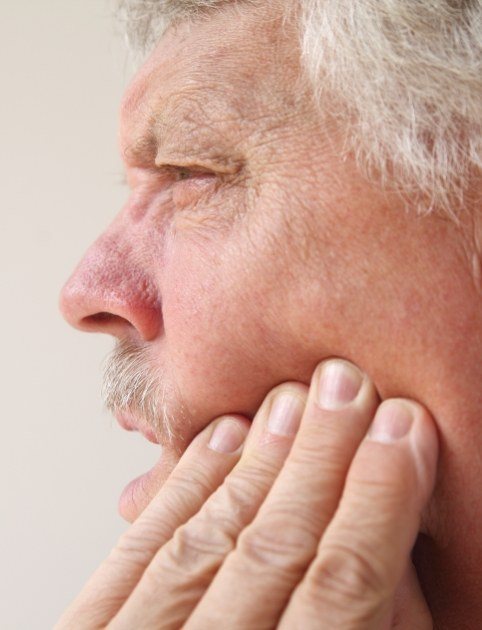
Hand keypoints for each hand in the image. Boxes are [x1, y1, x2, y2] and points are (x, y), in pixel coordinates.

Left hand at [56, 359, 437, 628]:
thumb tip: (398, 565)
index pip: (339, 594)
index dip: (377, 504)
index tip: (404, 430)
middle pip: (270, 550)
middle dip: (318, 459)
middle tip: (348, 384)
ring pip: (204, 540)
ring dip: (254, 463)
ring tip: (291, 399)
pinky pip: (137, 553)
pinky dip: (182, 489)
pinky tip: (217, 439)